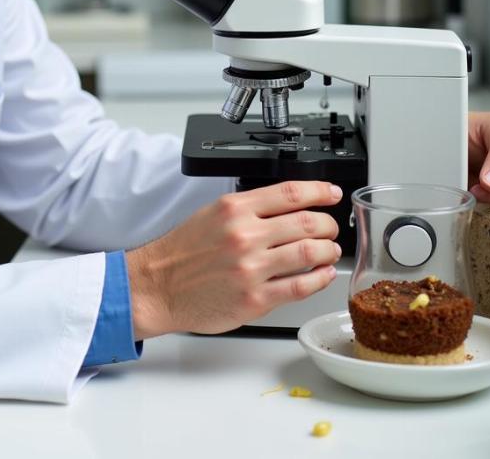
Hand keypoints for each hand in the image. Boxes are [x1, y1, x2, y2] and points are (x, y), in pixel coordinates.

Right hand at [126, 181, 341, 337]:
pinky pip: (301, 286)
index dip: (319, 191)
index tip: (331, 193)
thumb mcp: (211, 213)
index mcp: (234, 209)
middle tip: (331, 228)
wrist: (157, 285)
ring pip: (310, 253)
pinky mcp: (255, 299)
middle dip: (328, 224)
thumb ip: (248, 209)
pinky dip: (319, 278)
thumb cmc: (182, 251)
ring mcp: (251, 268)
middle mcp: (244, 235)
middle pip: (307, 222)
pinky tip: (322, 274)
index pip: (290, 193)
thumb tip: (288, 206)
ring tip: (330, 250)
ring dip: (329, 250)